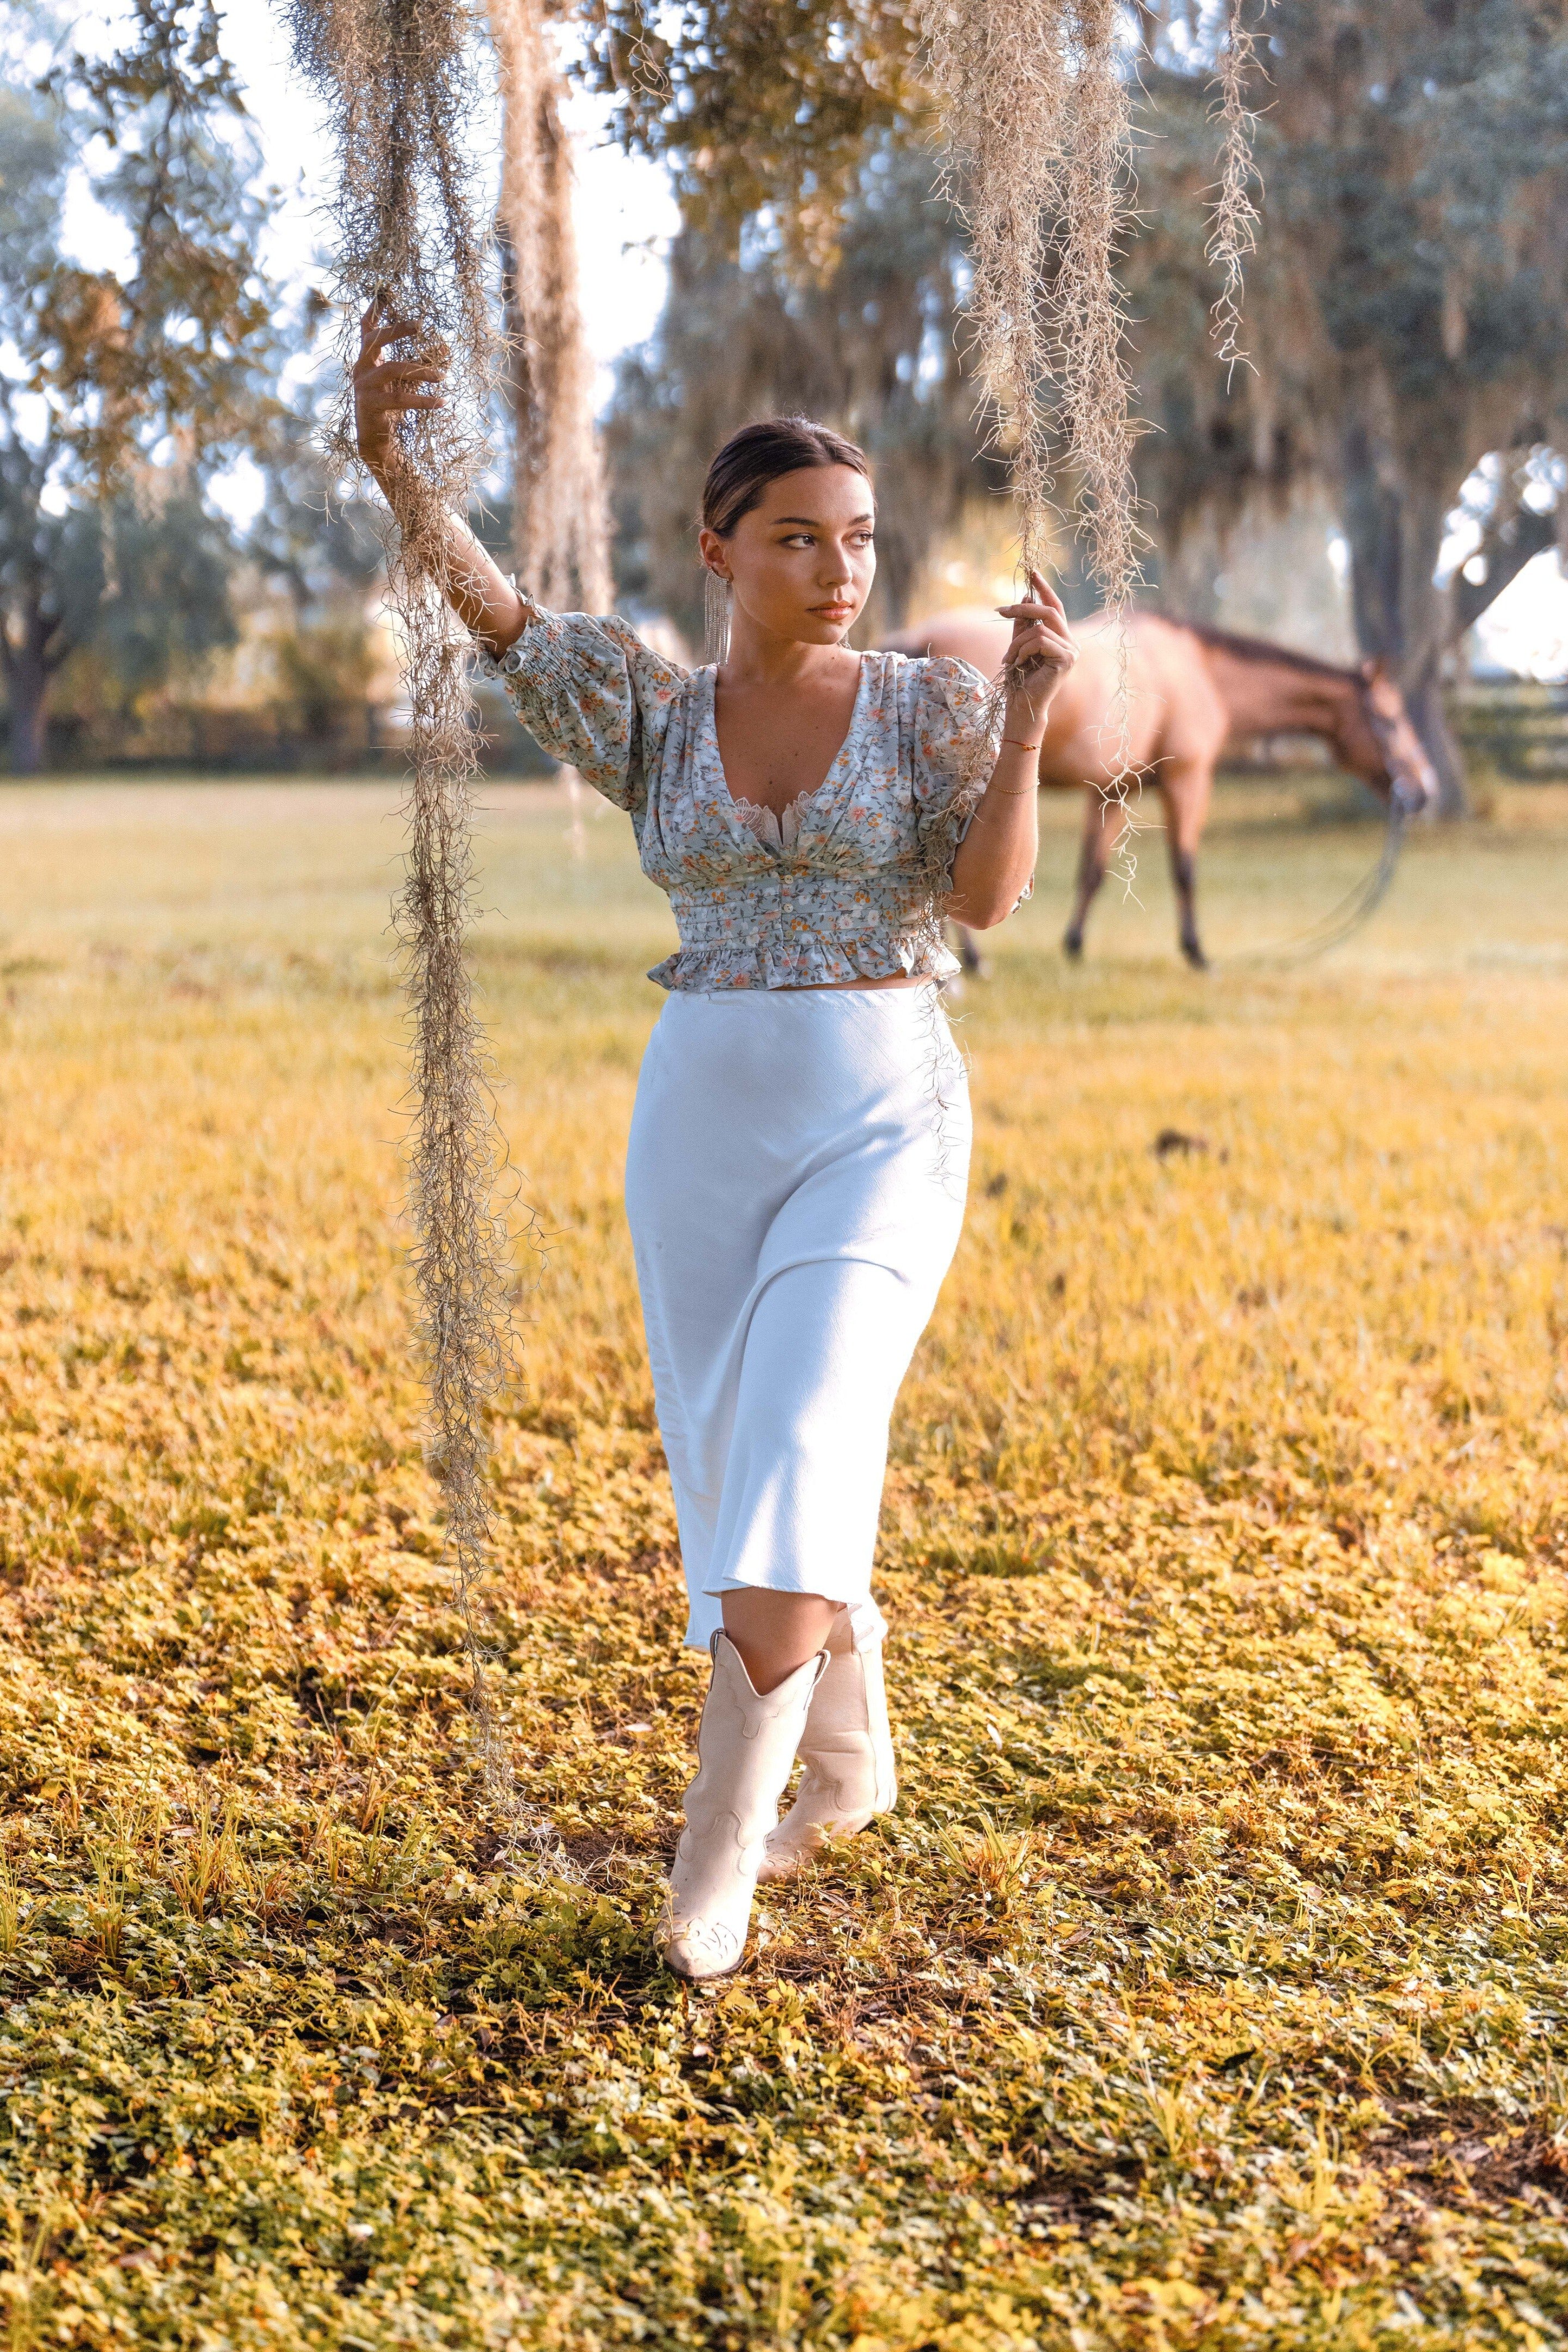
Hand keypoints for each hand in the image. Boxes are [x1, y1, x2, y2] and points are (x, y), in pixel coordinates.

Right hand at [352, 297, 446, 480]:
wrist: (377, 442)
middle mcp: (361, 368)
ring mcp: (364, 386)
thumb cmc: (391, 408)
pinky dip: (424, 400)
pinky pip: (400, 398)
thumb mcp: (407, 382)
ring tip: (443, 376)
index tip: (384, 292)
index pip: (366, 328)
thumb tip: (446, 347)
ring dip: (421, 370)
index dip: (374, 310)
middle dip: (397, 329)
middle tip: (420, 325)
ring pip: (393, 368)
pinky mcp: (371, 405)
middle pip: (376, 340)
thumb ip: (422, 363)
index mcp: (367, 359)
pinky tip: (442, 402)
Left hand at [996, 568, 1076, 724]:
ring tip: (1009, 658)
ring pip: (1040, 627)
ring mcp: (1071, 651)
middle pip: (1048, 611)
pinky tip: (1018, 664)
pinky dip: (1023, 650)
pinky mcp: (1067, 659)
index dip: (1044, 588)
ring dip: (1017, 641)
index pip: (1054, 606)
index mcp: (1061, 638)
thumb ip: (1023, 623)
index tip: (1031, 571)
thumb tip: (1027, 595)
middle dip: (1022, 608)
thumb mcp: (1017, 645)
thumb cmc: (1019, 680)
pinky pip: (1039, 640)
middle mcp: (1071, 643)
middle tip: (999, 610)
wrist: (1021, 706)